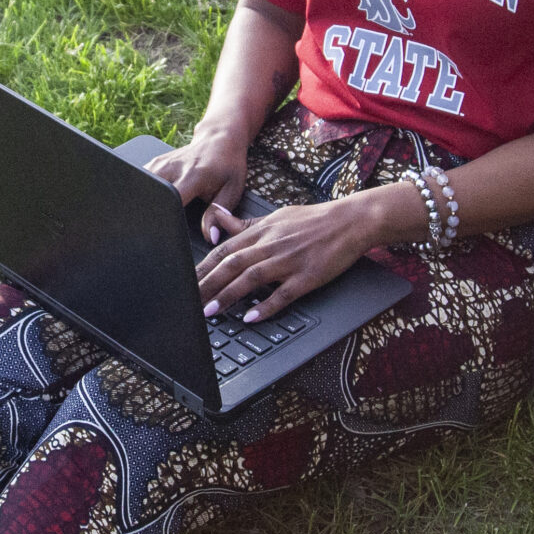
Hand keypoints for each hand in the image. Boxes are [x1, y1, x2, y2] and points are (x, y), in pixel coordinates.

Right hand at [144, 131, 250, 236]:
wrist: (220, 138)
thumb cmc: (228, 165)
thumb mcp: (231, 190)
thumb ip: (217, 214)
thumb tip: (210, 237)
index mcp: (193, 176)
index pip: (171, 200)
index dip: (167, 217)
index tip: (166, 232)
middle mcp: (173, 168)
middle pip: (151, 194)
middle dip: (150, 212)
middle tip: (153, 228)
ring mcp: (161, 163)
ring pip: (143, 186)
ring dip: (144, 201)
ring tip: (150, 215)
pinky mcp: (155, 162)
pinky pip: (143, 180)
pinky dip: (144, 191)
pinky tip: (149, 201)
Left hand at [193, 191, 388, 323]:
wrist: (350, 220)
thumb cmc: (312, 221)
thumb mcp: (274, 217)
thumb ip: (243, 224)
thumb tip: (218, 215)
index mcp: (261, 232)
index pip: (223, 250)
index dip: (201, 268)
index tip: (184, 282)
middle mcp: (271, 244)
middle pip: (231, 264)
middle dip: (207, 284)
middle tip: (187, 302)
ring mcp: (289, 260)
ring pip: (251, 278)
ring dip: (228, 295)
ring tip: (210, 312)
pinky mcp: (308, 276)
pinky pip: (283, 293)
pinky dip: (266, 305)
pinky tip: (251, 317)